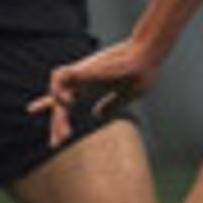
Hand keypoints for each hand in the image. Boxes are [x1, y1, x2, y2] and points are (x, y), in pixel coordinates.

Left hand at [35, 35, 167, 145]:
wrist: (146, 59)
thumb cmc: (140, 74)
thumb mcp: (124, 96)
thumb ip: (110, 104)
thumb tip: (97, 114)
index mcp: (90, 87)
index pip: (66, 103)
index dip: (59, 120)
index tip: (58, 140)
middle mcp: (82, 80)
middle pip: (60, 103)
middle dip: (57, 124)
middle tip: (56, 143)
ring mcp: (81, 73)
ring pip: (56, 91)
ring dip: (56, 111)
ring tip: (66, 132)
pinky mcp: (84, 67)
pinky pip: (60, 76)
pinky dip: (58, 89)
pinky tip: (68, 103)